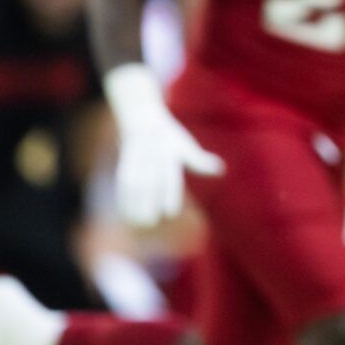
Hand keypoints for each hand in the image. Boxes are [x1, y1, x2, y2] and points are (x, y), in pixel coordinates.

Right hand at [105, 63, 223, 226]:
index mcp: (169, 155)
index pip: (169, 178)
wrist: (142, 120)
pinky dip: (124, 202)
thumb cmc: (170, 137)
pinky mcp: (123, 167)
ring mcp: (136, 163)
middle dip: (150, 205)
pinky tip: (127, 216)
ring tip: (141, 224)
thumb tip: (222, 170)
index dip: (168, 196)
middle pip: (149, 186)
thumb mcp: (186, 146)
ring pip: (134, 188)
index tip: (170, 213)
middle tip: (153, 224)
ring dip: (135, 207)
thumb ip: (201, 161)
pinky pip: (122, 186)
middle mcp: (152, 159)